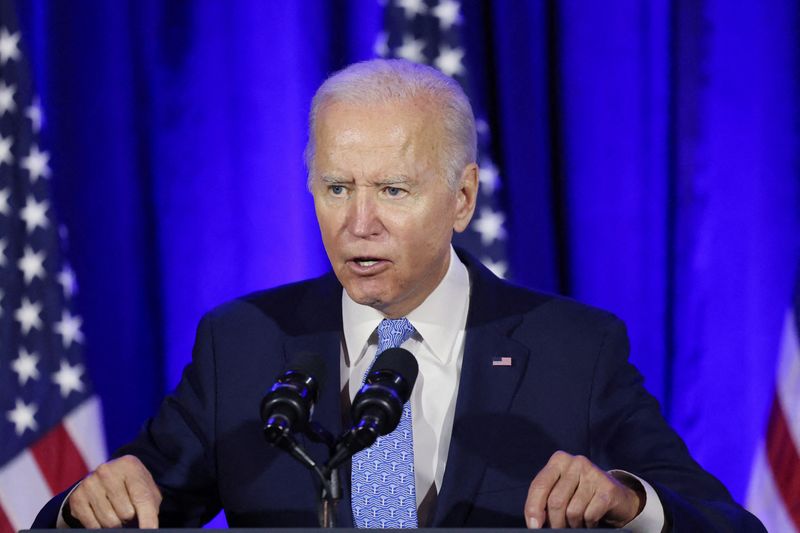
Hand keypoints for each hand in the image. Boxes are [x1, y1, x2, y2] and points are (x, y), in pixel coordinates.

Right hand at [66, 455, 161, 528]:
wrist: (107, 479)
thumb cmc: (132, 487)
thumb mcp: (146, 490)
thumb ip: (149, 508)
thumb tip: (149, 529)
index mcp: (129, 465)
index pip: (142, 497)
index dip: (148, 518)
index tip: (150, 530)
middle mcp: (106, 471)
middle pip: (125, 513)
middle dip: (129, 517)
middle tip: (128, 509)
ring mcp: (89, 483)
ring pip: (109, 521)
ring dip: (116, 522)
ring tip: (116, 510)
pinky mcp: (77, 497)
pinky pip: (93, 525)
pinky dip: (100, 525)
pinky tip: (102, 513)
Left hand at [524, 451, 643, 528]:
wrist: (618, 496)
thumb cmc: (581, 493)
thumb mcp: (560, 489)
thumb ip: (545, 498)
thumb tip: (534, 522)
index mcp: (559, 460)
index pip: (539, 485)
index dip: (533, 508)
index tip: (533, 526)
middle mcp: (575, 462)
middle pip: (555, 501)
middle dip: (555, 522)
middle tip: (558, 529)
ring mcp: (593, 473)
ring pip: (572, 511)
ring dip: (573, 525)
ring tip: (576, 523)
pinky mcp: (607, 488)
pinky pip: (589, 515)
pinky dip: (588, 524)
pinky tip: (590, 521)